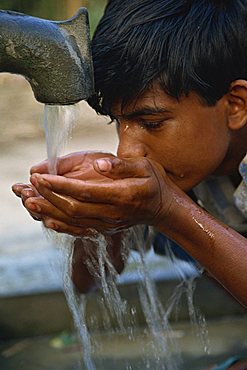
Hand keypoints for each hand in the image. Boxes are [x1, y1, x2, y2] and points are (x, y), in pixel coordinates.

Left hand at [23, 155, 174, 234]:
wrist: (162, 208)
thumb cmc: (153, 183)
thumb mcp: (144, 166)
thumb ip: (121, 166)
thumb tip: (99, 165)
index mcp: (123, 195)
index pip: (86, 192)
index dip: (61, 185)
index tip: (42, 177)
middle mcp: (113, 213)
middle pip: (74, 208)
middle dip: (49, 197)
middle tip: (29, 185)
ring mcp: (108, 224)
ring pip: (73, 221)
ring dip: (49, 212)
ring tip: (28, 202)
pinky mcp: (105, 229)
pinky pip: (79, 230)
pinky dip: (60, 225)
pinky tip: (46, 220)